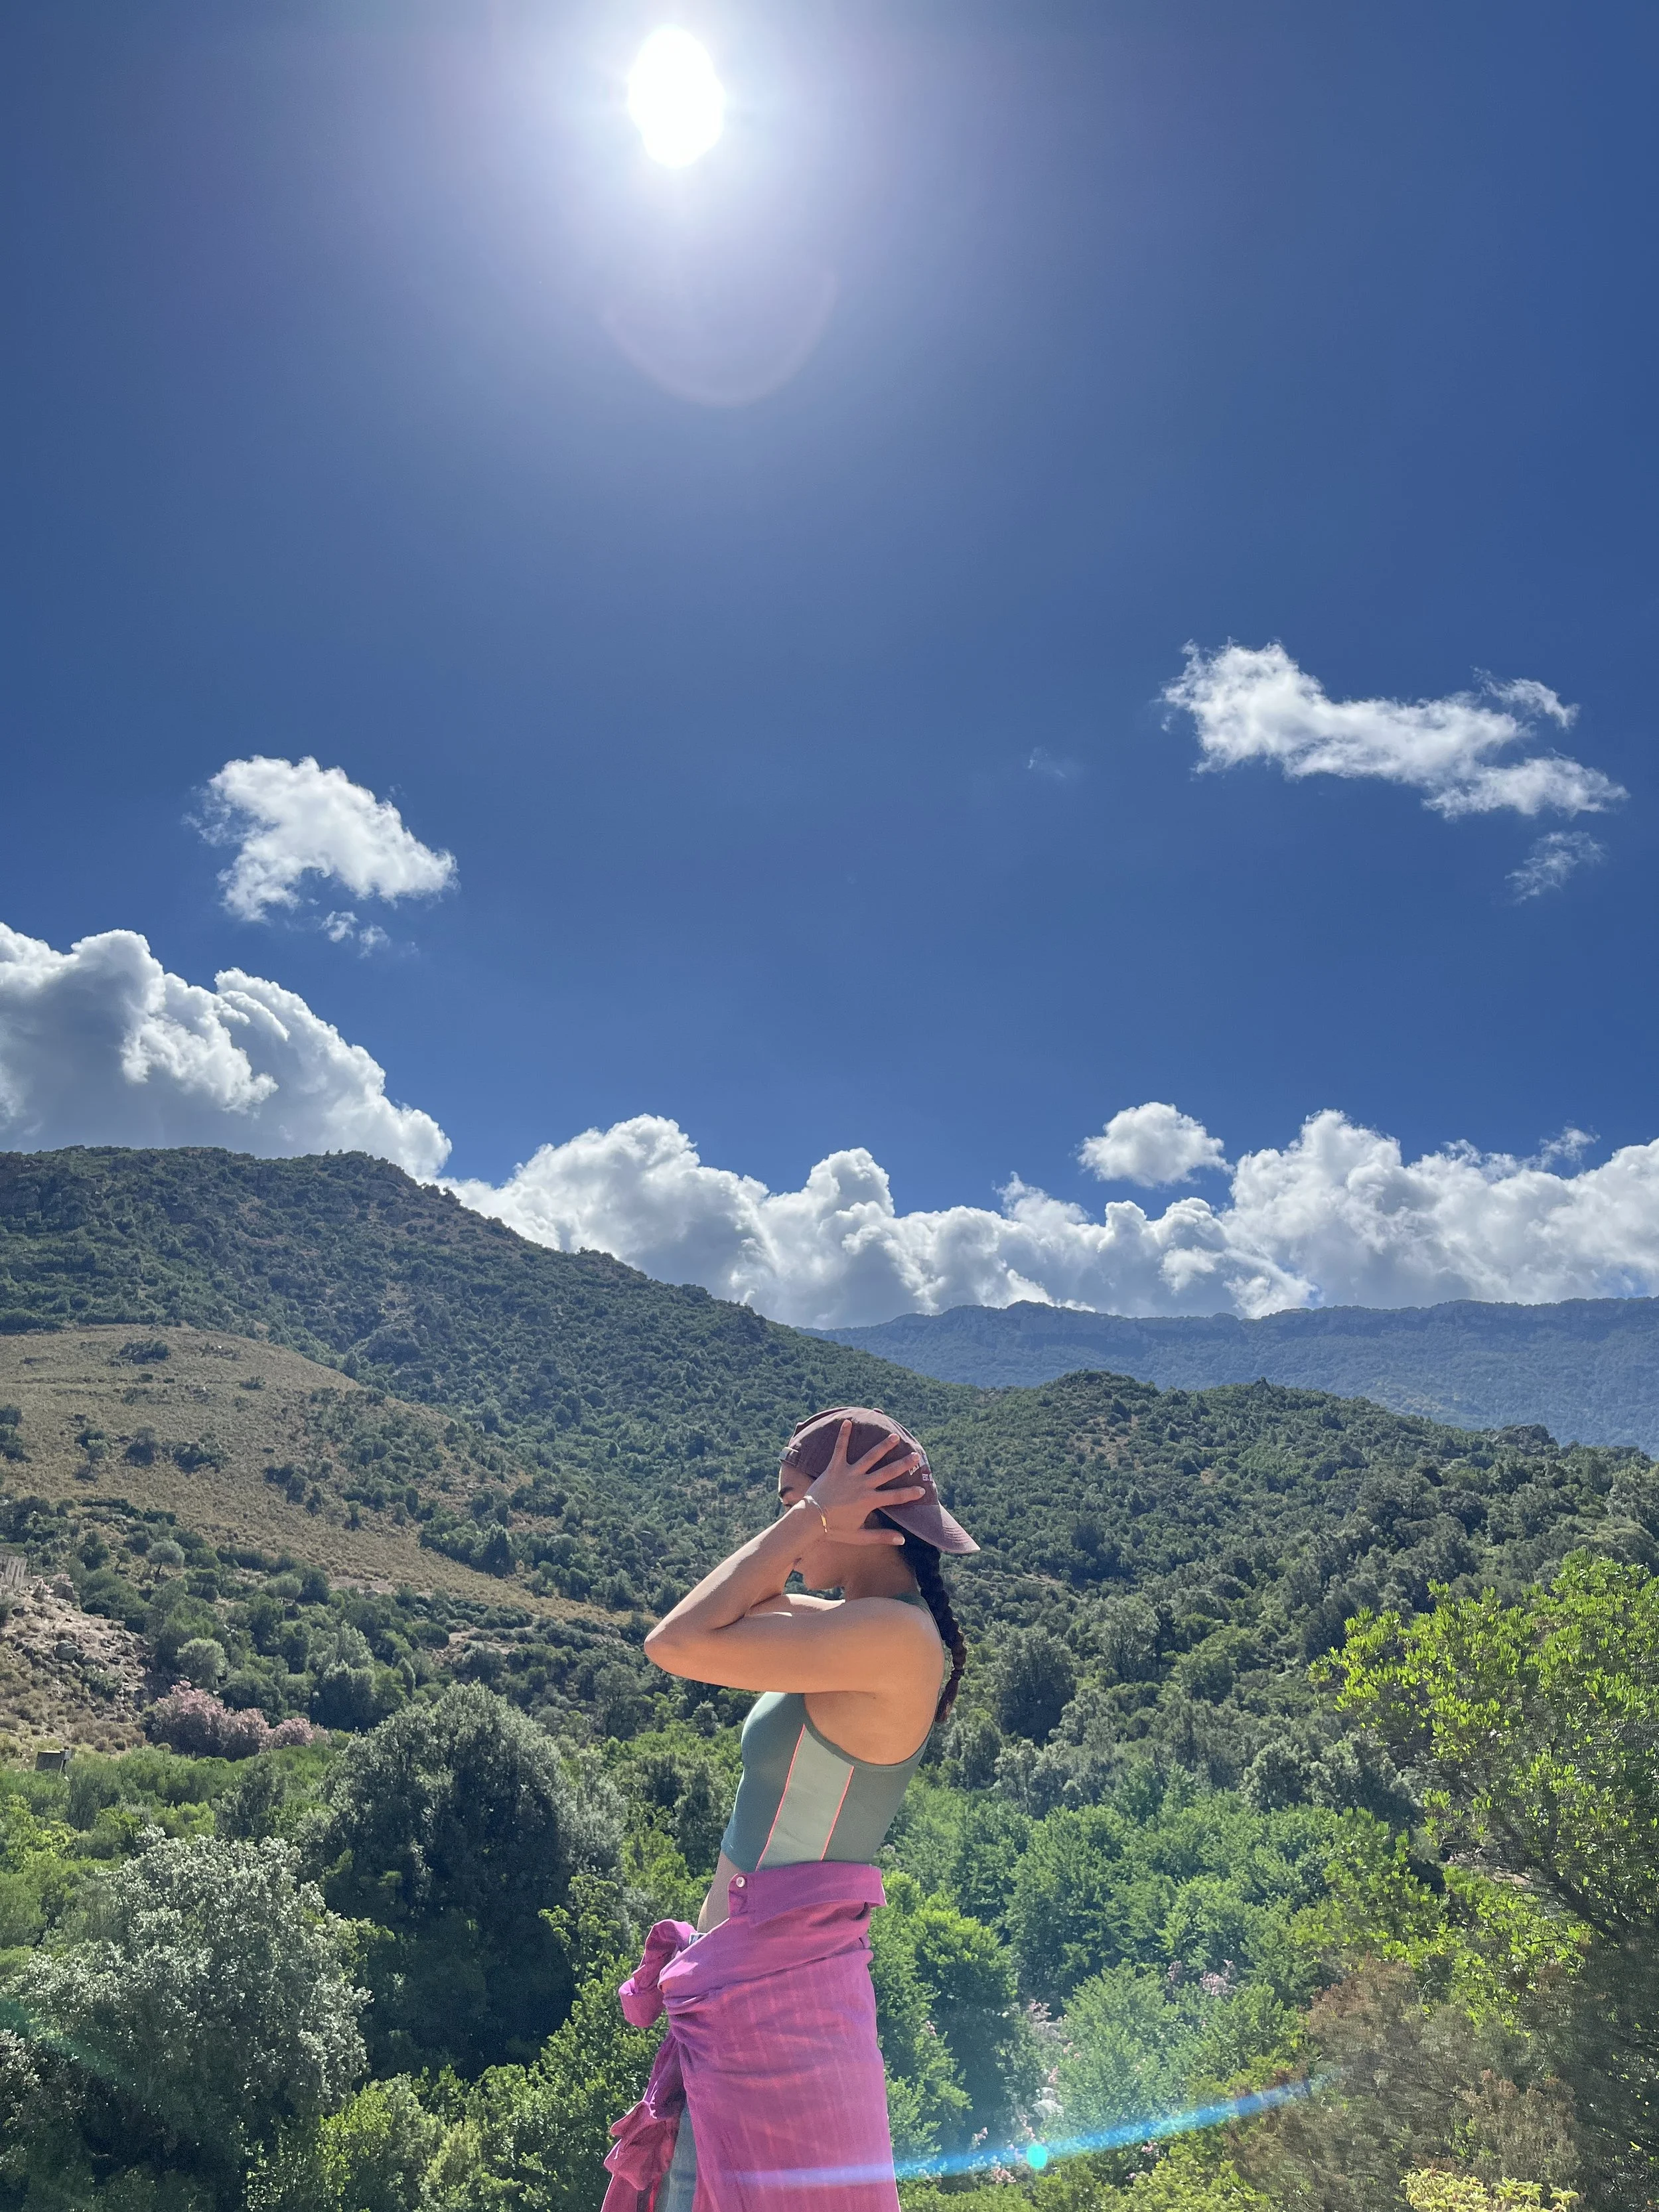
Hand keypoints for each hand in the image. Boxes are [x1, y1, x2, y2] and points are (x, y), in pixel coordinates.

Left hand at [804, 1420, 924, 1546]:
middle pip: (887, 1472)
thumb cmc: (834, 1529)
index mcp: (869, 1501)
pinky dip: (843, 1435)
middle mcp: (862, 1484)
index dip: (910, 1493)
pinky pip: (840, 1449)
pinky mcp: (834, 1468)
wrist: (810, 1520)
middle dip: (903, 1464)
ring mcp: (849, 1474)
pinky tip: (848, 1422)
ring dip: (883, 1446)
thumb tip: (902, 1539)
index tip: (922, 1489)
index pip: (895, 1497)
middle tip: (915, 1456)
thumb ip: (881, 1536)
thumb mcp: (859, 1536)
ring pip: (869, 1457)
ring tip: (894, 1436)